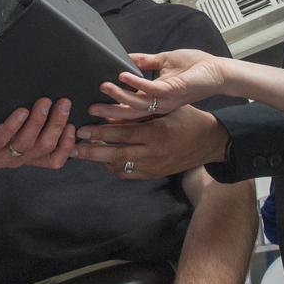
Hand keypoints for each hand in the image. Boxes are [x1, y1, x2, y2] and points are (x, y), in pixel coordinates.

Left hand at [0, 98, 76, 168]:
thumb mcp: (14, 129)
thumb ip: (31, 121)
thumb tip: (52, 98)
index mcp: (27, 156)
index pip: (54, 159)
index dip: (66, 145)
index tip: (74, 125)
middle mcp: (18, 159)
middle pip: (44, 147)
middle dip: (57, 124)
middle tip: (64, 103)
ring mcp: (2, 156)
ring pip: (27, 143)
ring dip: (38, 121)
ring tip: (44, 102)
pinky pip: (2, 139)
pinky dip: (13, 124)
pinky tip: (21, 111)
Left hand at [75, 107, 227, 178]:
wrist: (210, 141)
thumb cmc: (187, 118)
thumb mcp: (165, 109)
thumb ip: (141, 112)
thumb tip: (111, 112)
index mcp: (156, 132)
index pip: (122, 134)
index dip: (100, 132)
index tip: (82, 129)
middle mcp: (154, 152)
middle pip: (116, 154)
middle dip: (92, 150)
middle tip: (73, 146)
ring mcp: (154, 166)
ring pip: (120, 166)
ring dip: (99, 160)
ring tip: (82, 153)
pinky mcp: (155, 174)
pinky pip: (129, 174)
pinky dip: (114, 168)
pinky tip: (103, 161)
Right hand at [91, 50, 229, 120]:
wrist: (217, 70)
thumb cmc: (195, 67)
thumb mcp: (164, 61)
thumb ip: (145, 62)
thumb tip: (126, 57)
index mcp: (156, 99)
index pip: (130, 107)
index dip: (114, 109)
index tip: (95, 109)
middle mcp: (159, 104)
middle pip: (129, 112)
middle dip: (109, 111)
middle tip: (90, 109)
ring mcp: (165, 99)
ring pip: (136, 103)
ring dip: (118, 95)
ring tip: (103, 86)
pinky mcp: (172, 90)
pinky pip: (150, 89)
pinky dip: (135, 83)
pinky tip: (122, 76)